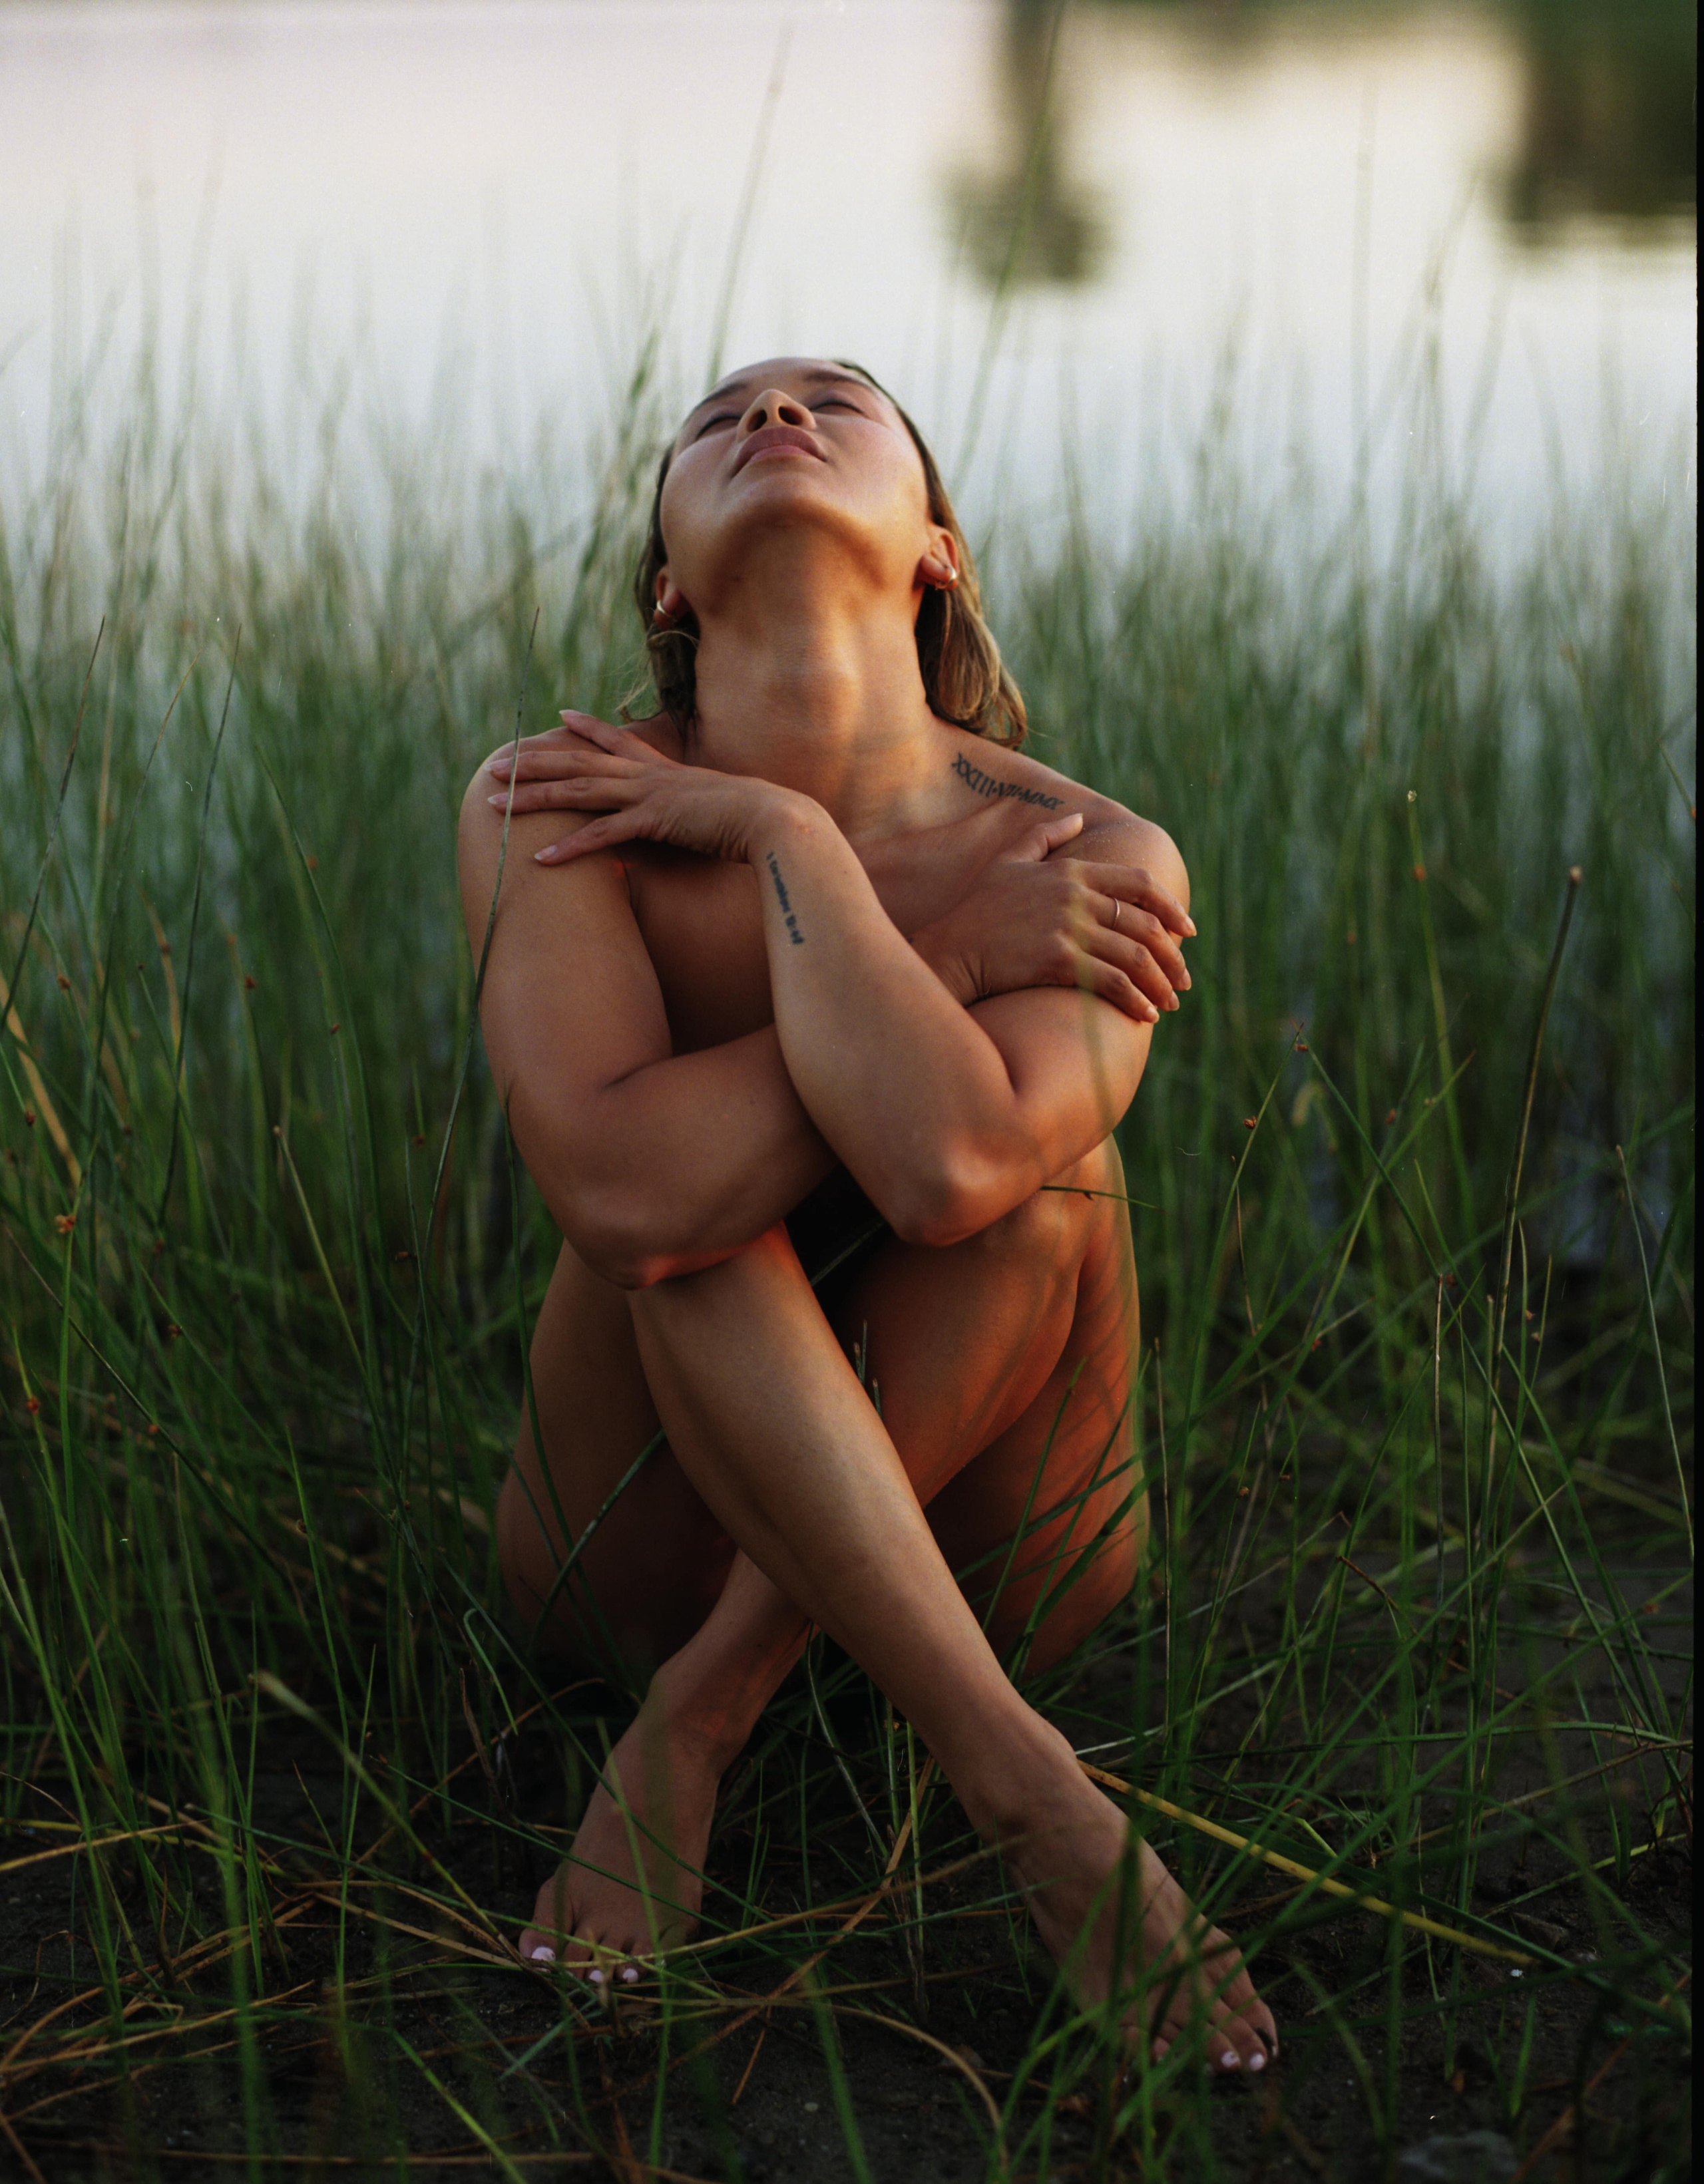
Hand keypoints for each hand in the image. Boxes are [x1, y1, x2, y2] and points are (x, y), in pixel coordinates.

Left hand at [487, 709, 802, 865]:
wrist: (770, 819)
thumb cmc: (748, 819)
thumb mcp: (712, 808)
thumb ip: (692, 809)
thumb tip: (690, 818)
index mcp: (662, 769)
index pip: (616, 740)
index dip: (586, 728)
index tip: (559, 717)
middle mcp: (647, 776)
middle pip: (577, 763)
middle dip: (532, 764)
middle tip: (494, 765)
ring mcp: (647, 796)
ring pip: (577, 792)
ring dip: (532, 799)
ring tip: (494, 805)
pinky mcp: (652, 822)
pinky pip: (601, 836)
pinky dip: (569, 849)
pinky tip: (540, 860)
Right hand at [911, 812, 1195, 1022]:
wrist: (950, 949)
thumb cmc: (978, 909)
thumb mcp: (1009, 861)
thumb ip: (1047, 835)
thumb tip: (1079, 817)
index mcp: (1072, 871)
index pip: (1141, 884)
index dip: (1172, 908)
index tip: (1188, 931)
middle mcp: (1075, 896)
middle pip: (1145, 925)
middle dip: (1172, 957)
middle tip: (1182, 980)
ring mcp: (1067, 927)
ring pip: (1135, 956)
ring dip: (1160, 983)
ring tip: (1168, 1004)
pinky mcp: (1057, 960)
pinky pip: (1113, 981)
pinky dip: (1136, 999)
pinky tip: (1145, 1015)